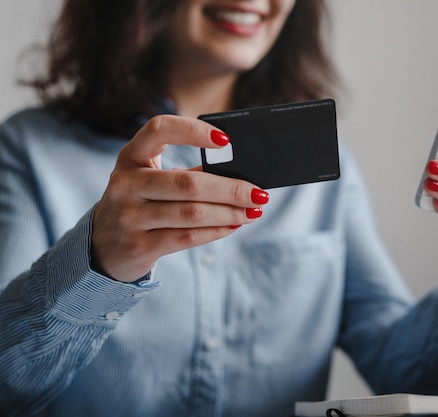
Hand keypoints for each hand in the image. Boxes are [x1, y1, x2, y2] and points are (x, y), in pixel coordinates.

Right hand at [91, 115, 268, 281]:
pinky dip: (217, 230)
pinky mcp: (139, 245)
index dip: (192, 130)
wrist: (104, 247)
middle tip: (259, 192)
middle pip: (188, 183)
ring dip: (230, 212)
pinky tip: (235, 225)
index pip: (158, 130)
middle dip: (230, 189)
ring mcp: (129, 217)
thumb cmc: (140, 204)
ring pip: (191, 213)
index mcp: (130, 157)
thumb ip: (187, 173)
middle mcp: (125, 184)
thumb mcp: (151, 181)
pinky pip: (187, 237)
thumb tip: (239, 174)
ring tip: (253, 211)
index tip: (226, 139)